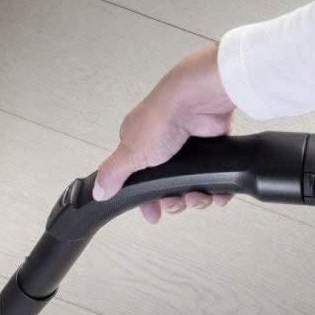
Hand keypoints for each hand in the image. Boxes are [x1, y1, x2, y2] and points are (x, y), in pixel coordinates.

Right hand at [93, 44, 235, 222]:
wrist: (198, 99)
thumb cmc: (163, 116)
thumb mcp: (130, 152)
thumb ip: (113, 173)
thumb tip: (98, 190)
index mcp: (138, 144)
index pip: (139, 180)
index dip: (146, 200)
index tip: (153, 214)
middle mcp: (162, 145)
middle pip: (168, 187)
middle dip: (174, 201)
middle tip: (177, 203)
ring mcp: (189, 147)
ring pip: (192, 184)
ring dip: (196, 197)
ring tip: (197, 196)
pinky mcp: (212, 146)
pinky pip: (215, 177)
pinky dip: (217, 189)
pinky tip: (215, 192)